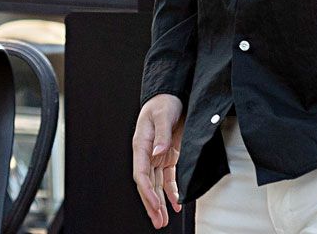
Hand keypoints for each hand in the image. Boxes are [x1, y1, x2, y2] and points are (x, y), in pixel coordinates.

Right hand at [133, 93, 185, 228]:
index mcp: (141, 145)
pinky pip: (167, 178)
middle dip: (151, 204)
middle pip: (147, 184)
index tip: (155, 205)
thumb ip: (162, 134)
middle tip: (158, 222)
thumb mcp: (163, 114)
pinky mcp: (167, 156)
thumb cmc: (164, 102)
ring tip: (163, 221)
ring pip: (155, 185)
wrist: (171, 94)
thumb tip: (158, 153)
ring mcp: (157, 156)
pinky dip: (171, 192)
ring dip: (159, 202)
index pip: (140, 174)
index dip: (147, 191)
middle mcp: (147, 153)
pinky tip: (176, 204)